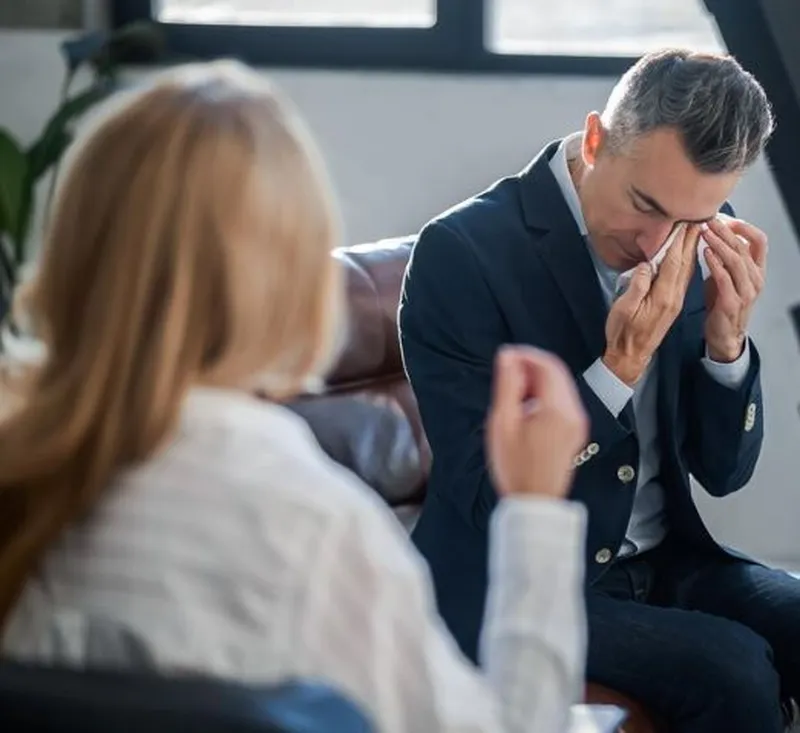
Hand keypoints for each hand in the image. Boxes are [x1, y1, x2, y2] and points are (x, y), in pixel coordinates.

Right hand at [486, 345, 588, 498]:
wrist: (535, 502)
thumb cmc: (514, 467)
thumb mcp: (502, 423)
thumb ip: (506, 386)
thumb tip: (507, 357)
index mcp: (557, 409)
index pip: (547, 365)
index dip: (525, 355)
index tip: (505, 357)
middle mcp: (574, 413)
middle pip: (557, 373)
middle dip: (531, 366)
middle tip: (507, 373)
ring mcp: (578, 423)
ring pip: (561, 386)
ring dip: (538, 380)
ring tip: (513, 392)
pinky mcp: (576, 431)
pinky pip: (563, 401)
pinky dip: (545, 394)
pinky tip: (526, 407)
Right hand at [603, 224, 699, 384]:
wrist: (630, 356)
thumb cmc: (622, 333)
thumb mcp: (624, 309)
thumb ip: (636, 285)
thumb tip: (645, 265)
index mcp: (662, 296)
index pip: (673, 262)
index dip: (678, 240)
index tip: (683, 221)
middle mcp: (673, 296)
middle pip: (684, 263)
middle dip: (690, 239)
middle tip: (696, 218)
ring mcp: (674, 301)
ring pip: (686, 270)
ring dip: (691, 249)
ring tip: (695, 231)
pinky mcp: (672, 304)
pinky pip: (683, 278)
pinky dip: (687, 262)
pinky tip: (688, 255)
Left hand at [702, 216, 766, 361]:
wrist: (723, 334)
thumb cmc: (722, 304)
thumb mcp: (726, 278)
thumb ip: (724, 260)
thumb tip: (711, 237)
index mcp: (756, 271)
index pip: (760, 241)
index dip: (744, 227)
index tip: (726, 219)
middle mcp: (755, 279)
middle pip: (744, 247)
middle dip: (725, 232)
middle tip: (709, 221)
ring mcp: (746, 291)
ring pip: (736, 260)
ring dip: (719, 244)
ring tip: (705, 233)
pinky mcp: (732, 302)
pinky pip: (724, 278)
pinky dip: (715, 263)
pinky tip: (705, 253)